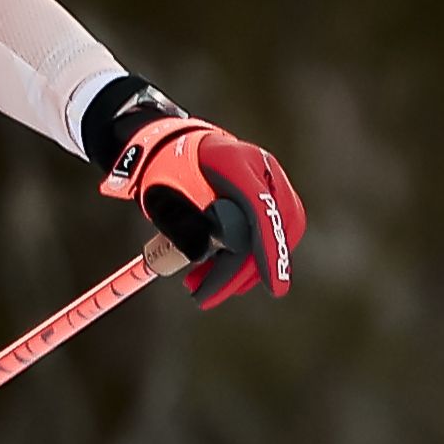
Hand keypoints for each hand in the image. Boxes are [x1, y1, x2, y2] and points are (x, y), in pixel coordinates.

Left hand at [107, 110, 303, 310]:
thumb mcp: (165, 197)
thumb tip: (205, 259)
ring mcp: (272, 181)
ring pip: (279, 235)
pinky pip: (273, 234)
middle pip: (274, 229)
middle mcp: (263, 168)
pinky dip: (251, 259)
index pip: (259, 210)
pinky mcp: (273, 197)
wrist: (174, 147)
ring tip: (203, 288)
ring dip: (245, 271)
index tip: (276, 290)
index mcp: (234, 160)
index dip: (268, 251)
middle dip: (245, 272)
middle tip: (204, 296)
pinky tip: (221, 273)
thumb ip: (186, 225)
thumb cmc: (165, 172)